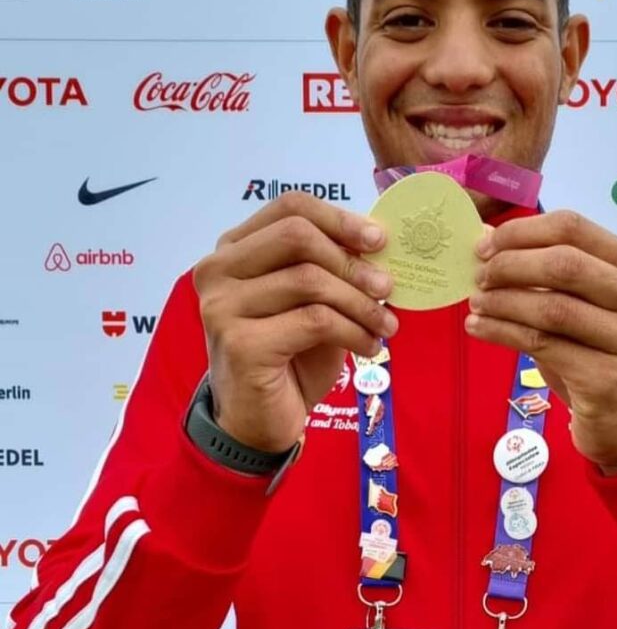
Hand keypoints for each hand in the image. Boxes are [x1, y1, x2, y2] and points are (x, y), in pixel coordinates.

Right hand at [192, 193, 396, 452]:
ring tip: (385, 326)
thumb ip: (333, 267)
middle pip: (298, 236)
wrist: (258, 420)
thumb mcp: (313, 302)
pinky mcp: (241, 343)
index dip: (340, 218)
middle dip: (353, 261)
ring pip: (311, 280)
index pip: (290, 207)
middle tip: (387, 289)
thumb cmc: (289, 357)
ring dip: (361, 304)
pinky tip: (369, 349)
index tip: (379, 241)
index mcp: (234, 250)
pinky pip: (315, 321)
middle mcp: (218, 271)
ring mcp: (222, 307)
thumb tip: (379, 240)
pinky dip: (353, 332)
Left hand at [465, 210, 616, 473]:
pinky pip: (542, 345)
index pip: (573, 227)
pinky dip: (501, 332)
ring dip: (502, 302)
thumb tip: (485, 236)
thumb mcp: (582, 306)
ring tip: (475, 304)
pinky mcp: (610, 379)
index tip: (485, 245)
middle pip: (563, 263)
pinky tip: (478, 329)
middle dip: (509, 265)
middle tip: (478, 277)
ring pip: (551, 307)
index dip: (521, 231)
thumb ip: (544, 272)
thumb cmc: (599, 355)